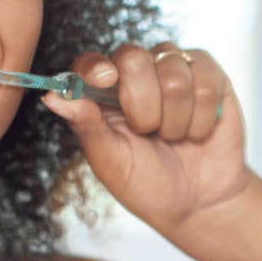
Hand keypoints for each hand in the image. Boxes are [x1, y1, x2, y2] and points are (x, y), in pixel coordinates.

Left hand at [40, 41, 251, 238]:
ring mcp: (175, 71)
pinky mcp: (209, 76)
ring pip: (174, 71)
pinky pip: (206, 80)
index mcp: (104, 95)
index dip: (96, 66)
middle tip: (148, 132)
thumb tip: (52, 97)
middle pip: (133, 56)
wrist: (200, 203)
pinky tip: (197, 131)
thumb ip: (87, 127)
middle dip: (143, 104)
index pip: (91, 62)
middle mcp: (137, 76)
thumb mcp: (112, 163)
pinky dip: (202, 116)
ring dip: (176, 118)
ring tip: (174, 136)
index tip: (106, 79)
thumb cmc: (150, 186)